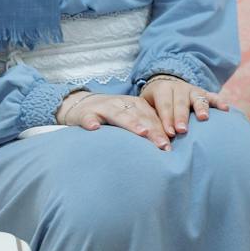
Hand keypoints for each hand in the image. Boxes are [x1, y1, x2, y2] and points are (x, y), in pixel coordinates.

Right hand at [56, 90, 170, 149]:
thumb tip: (166, 146)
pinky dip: (91, 122)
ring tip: (141, 132)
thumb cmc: (110, 117)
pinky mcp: (84, 113)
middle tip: (163, 144)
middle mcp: (120, 104)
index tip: (170, 145)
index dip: (161, 129)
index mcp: (133, 104)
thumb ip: (145, 127)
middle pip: (139, 116)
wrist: (79, 104)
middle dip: (152, 130)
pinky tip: (94, 128)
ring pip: (117, 114)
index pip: (151, 117)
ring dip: (130, 123)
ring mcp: (102, 108)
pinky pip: (88, 117)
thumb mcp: (129, 118)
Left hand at [140, 75, 229, 137]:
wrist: (165, 88)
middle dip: (182, 116)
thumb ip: (148, 118)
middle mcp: (179, 87)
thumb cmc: (154, 104)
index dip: (167, 119)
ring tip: (204, 118)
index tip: (169, 133)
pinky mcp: (204, 93)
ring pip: (198, 98)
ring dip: (201, 108)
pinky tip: (225, 109)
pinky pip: (213, 96)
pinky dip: (220, 102)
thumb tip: (148, 137)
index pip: (164, 105)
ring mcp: (193, 90)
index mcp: (162, 89)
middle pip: (181, 102)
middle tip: (183, 130)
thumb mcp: (146, 106)